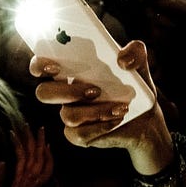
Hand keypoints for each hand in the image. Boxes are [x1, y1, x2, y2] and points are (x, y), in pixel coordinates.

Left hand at [0, 126, 53, 186]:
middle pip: (33, 158)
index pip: (26, 162)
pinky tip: (44, 147)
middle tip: (33, 124)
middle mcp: (27, 185)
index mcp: (19, 186)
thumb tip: (1, 162)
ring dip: (38, 144)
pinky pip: (44, 172)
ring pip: (38, 161)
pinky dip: (47, 160)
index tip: (25, 132)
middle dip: (33, 141)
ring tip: (35, 128)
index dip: (26, 147)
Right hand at [30, 40, 173, 174]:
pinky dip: (101, 126)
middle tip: (95, 90)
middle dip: (67, 91)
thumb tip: (122, 60)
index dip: (40, 65)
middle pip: (44, 93)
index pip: (40, 65)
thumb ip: (135, 51)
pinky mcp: (78, 135)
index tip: (56, 65)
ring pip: (68, 115)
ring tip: (120, 107)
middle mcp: (64, 92)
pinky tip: (117, 119)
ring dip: (95, 111)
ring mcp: (70, 114)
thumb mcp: (139, 64)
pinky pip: (79, 134)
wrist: (145, 117)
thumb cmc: (133, 85)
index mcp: (70, 69)